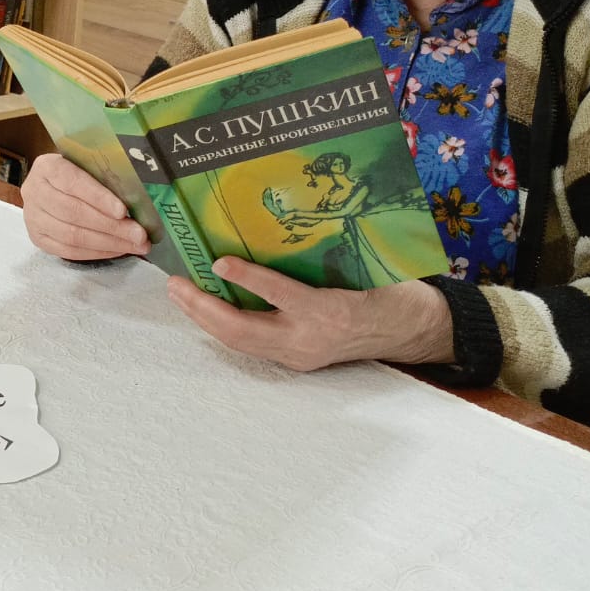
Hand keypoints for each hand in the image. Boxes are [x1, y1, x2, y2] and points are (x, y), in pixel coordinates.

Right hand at [20, 153, 148, 261]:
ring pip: (72, 236)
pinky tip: (118, 250)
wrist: (53, 185)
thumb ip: (104, 175)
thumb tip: (138, 195)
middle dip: (111, 226)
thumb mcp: (87, 164)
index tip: (123, 210)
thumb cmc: (78, 172)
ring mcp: (33, 218)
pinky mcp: (38, 238)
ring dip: (108, 243)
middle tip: (140, 234)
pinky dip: (97, 252)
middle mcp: (34, 192)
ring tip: (135, 245)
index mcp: (47, 167)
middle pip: (73, 213)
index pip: (73, 182)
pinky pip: (68, 251)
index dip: (98, 197)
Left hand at [167, 257, 453, 370]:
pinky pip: (251, 346)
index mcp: (332, 311)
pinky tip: (204, 310)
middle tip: (175, 284)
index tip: (218, 262)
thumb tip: (269, 231)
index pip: (283, 294)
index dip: (248, 279)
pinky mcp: (297, 360)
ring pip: (241, 343)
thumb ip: (317, 256)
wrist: (414, 329)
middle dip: (204, 309)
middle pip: (246, 330)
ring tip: (180, 294)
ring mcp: (302, 354)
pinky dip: (223, 327)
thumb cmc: (389, 288)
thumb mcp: (360, 266)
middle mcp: (312, 337)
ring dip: (205, 319)